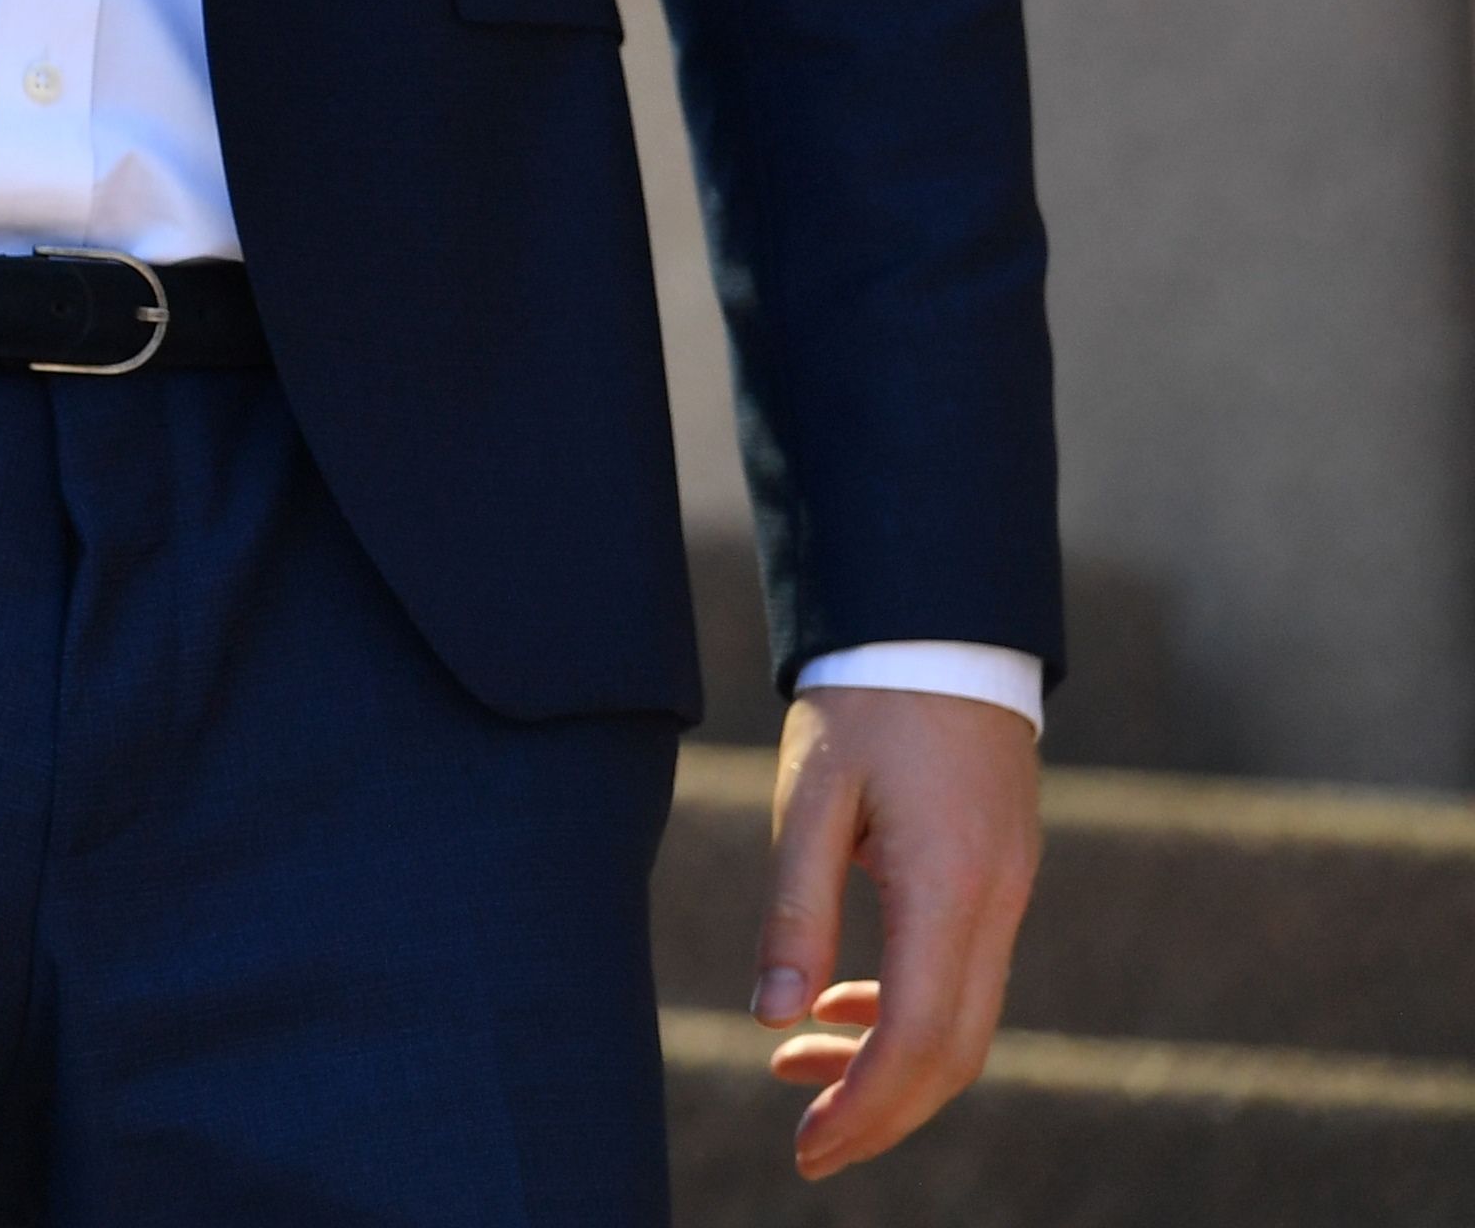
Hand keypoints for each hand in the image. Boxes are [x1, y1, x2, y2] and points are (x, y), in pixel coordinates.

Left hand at [748, 684, 1039, 1175]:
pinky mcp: (999, 880)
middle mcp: (995, 907)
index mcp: (949, 891)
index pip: (915, 1039)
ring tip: (794, 1066)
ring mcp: (1007, 895)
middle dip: (881, 1110)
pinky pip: (964, 978)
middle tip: (808, 1144)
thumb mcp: (811, 801)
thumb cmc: (866, 706)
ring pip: (963, 1022)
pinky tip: (840, 1006)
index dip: (865, 1107)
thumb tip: (773, 1014)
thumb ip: (795, 910)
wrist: (940, 631)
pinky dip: (905, 1012)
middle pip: (952, 1053)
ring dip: (887, 1062)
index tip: (810, 1149)